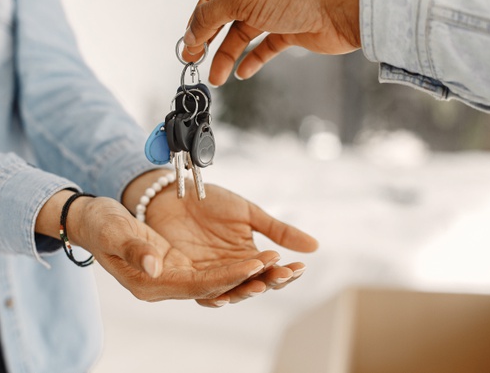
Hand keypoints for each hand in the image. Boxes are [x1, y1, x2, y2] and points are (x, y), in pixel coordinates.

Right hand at [48, 191, 277, 301]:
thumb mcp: (112, 230)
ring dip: (249, 274)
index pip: (198, 284)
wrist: (92, 219)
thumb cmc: (99, 224)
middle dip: (250, 280)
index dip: (229, 275)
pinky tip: (260, 257)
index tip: (257, 263)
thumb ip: (133, 248)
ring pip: (219, 280)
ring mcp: (173, 274)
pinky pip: (213, 269)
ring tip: (283, 264)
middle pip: (216, 288)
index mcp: (150, 282)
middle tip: (284, 269)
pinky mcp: (178, 262)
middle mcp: (165, 283)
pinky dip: (237, 265)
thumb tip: (155, 265)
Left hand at [142, 179, 317, 306]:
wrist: (174, 194)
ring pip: (232, 292)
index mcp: (249, 256)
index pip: (273, 270)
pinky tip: (223, 296)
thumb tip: (315, 247)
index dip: (287, 271)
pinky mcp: (188, 276)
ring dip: (246, 290)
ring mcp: (210, 274)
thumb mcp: (249, 213)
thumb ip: (279, 231)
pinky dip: (213, 296)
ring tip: (260, 284)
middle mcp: (232, 270)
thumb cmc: (210, 201)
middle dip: (270, 281)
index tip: (300, 267)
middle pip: (256, 284)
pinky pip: (202, 292)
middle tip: (282, 275)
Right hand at [182, 0, 363, 85]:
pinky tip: (242, 72)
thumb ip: (211, 14)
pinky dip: (252, 60)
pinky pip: (264, 48)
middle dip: (209, 42)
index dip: (197, 23)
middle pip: (224, 19)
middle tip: (194, 61)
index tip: (187, 46)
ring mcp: (275, 10)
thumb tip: (190, 32)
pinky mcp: (289, 30)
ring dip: (227, 57)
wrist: (341, 9)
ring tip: (217, 78)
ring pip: (243, 37)